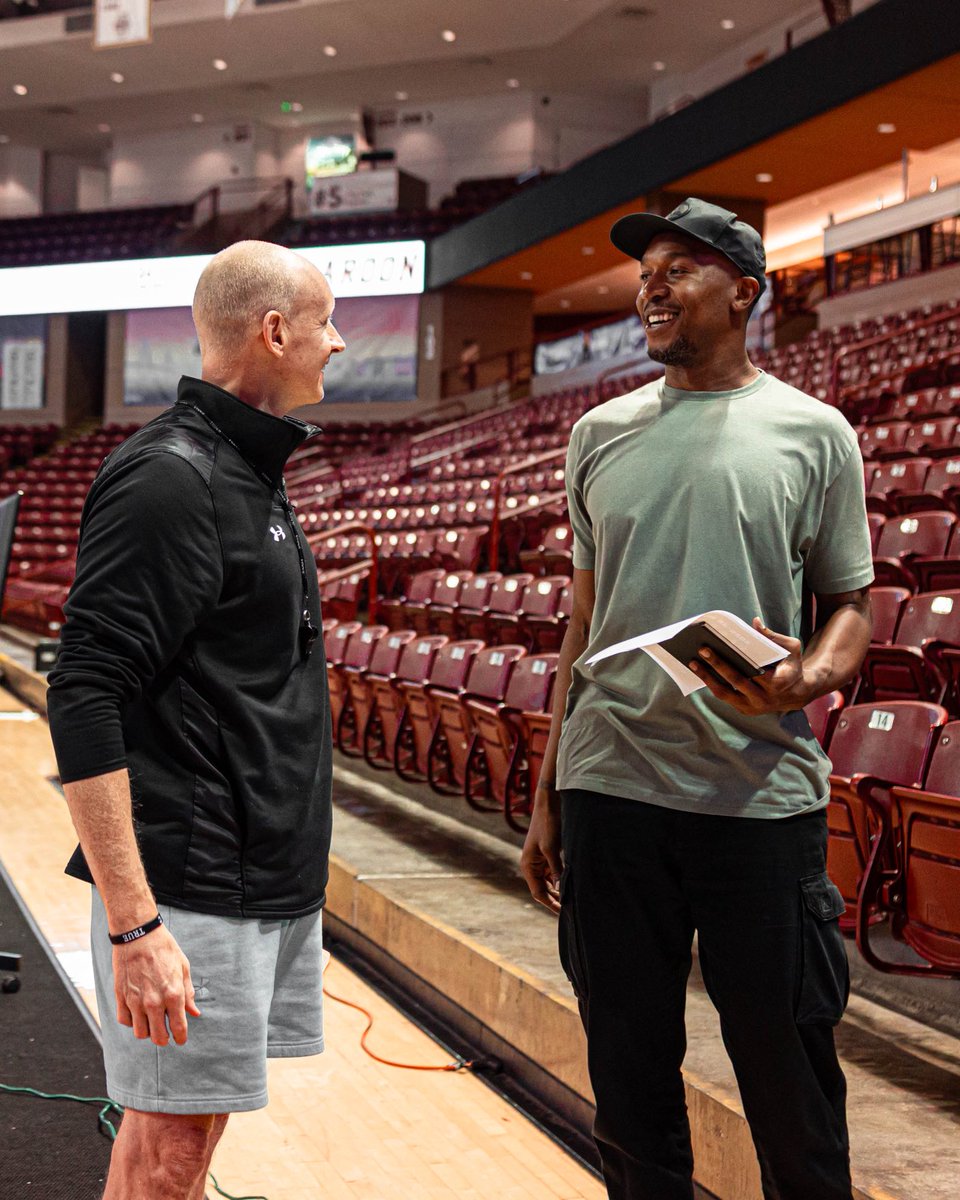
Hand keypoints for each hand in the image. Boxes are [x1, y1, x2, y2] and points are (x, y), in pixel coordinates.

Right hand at [113, 924, 200, 1046]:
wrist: (138, 934)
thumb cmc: (164, 948)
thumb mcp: (183, 967)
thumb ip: (188, 992)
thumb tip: (194, 1012)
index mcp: (173, 994)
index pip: (178, 1028)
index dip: (181, 1038)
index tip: (181, 1039)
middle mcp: (154, 1002)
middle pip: (157, 1037)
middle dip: (164, 1039)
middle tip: (166, 1034)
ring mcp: (135, 1001)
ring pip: (140, 1033)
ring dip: (147, 1031)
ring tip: (151, 1023)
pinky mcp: (120, 997)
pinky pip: (125, 1021)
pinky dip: (132, 1021)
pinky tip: (138, 1013)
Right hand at [521, 784, 562, 914]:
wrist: (549, 804)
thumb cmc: (547, 824)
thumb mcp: (552, 848)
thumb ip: (556, 869)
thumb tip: (561, 889)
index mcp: (528, 865)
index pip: (538, 892)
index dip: (550, 904)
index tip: (563, 913)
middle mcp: (532, 865)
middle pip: (543, 889)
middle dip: (556, 898)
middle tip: (572, 909)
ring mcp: (540, 860)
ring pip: (549, 882)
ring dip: (559, 890)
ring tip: (574, 899)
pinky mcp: (548, 855)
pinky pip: (554, 872)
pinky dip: (562, 879)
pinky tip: (573, 884)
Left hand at [688, 618, 813, 715]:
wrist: (796, 694)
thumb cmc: (792, 666)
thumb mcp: (791, 649)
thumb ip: (773, 636)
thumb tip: (755, 623)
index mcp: (778, 683)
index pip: (754, 672)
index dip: (737, 661)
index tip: (721, 647)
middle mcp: (765, 699)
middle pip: (736, 681)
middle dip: (717, 665)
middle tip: (702, 650)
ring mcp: (753, 707)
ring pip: (725, 693)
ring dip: (707, 678)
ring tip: (693, 663)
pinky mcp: (745, 710)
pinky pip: (724, 697)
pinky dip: (711, 684)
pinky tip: (701, 671)